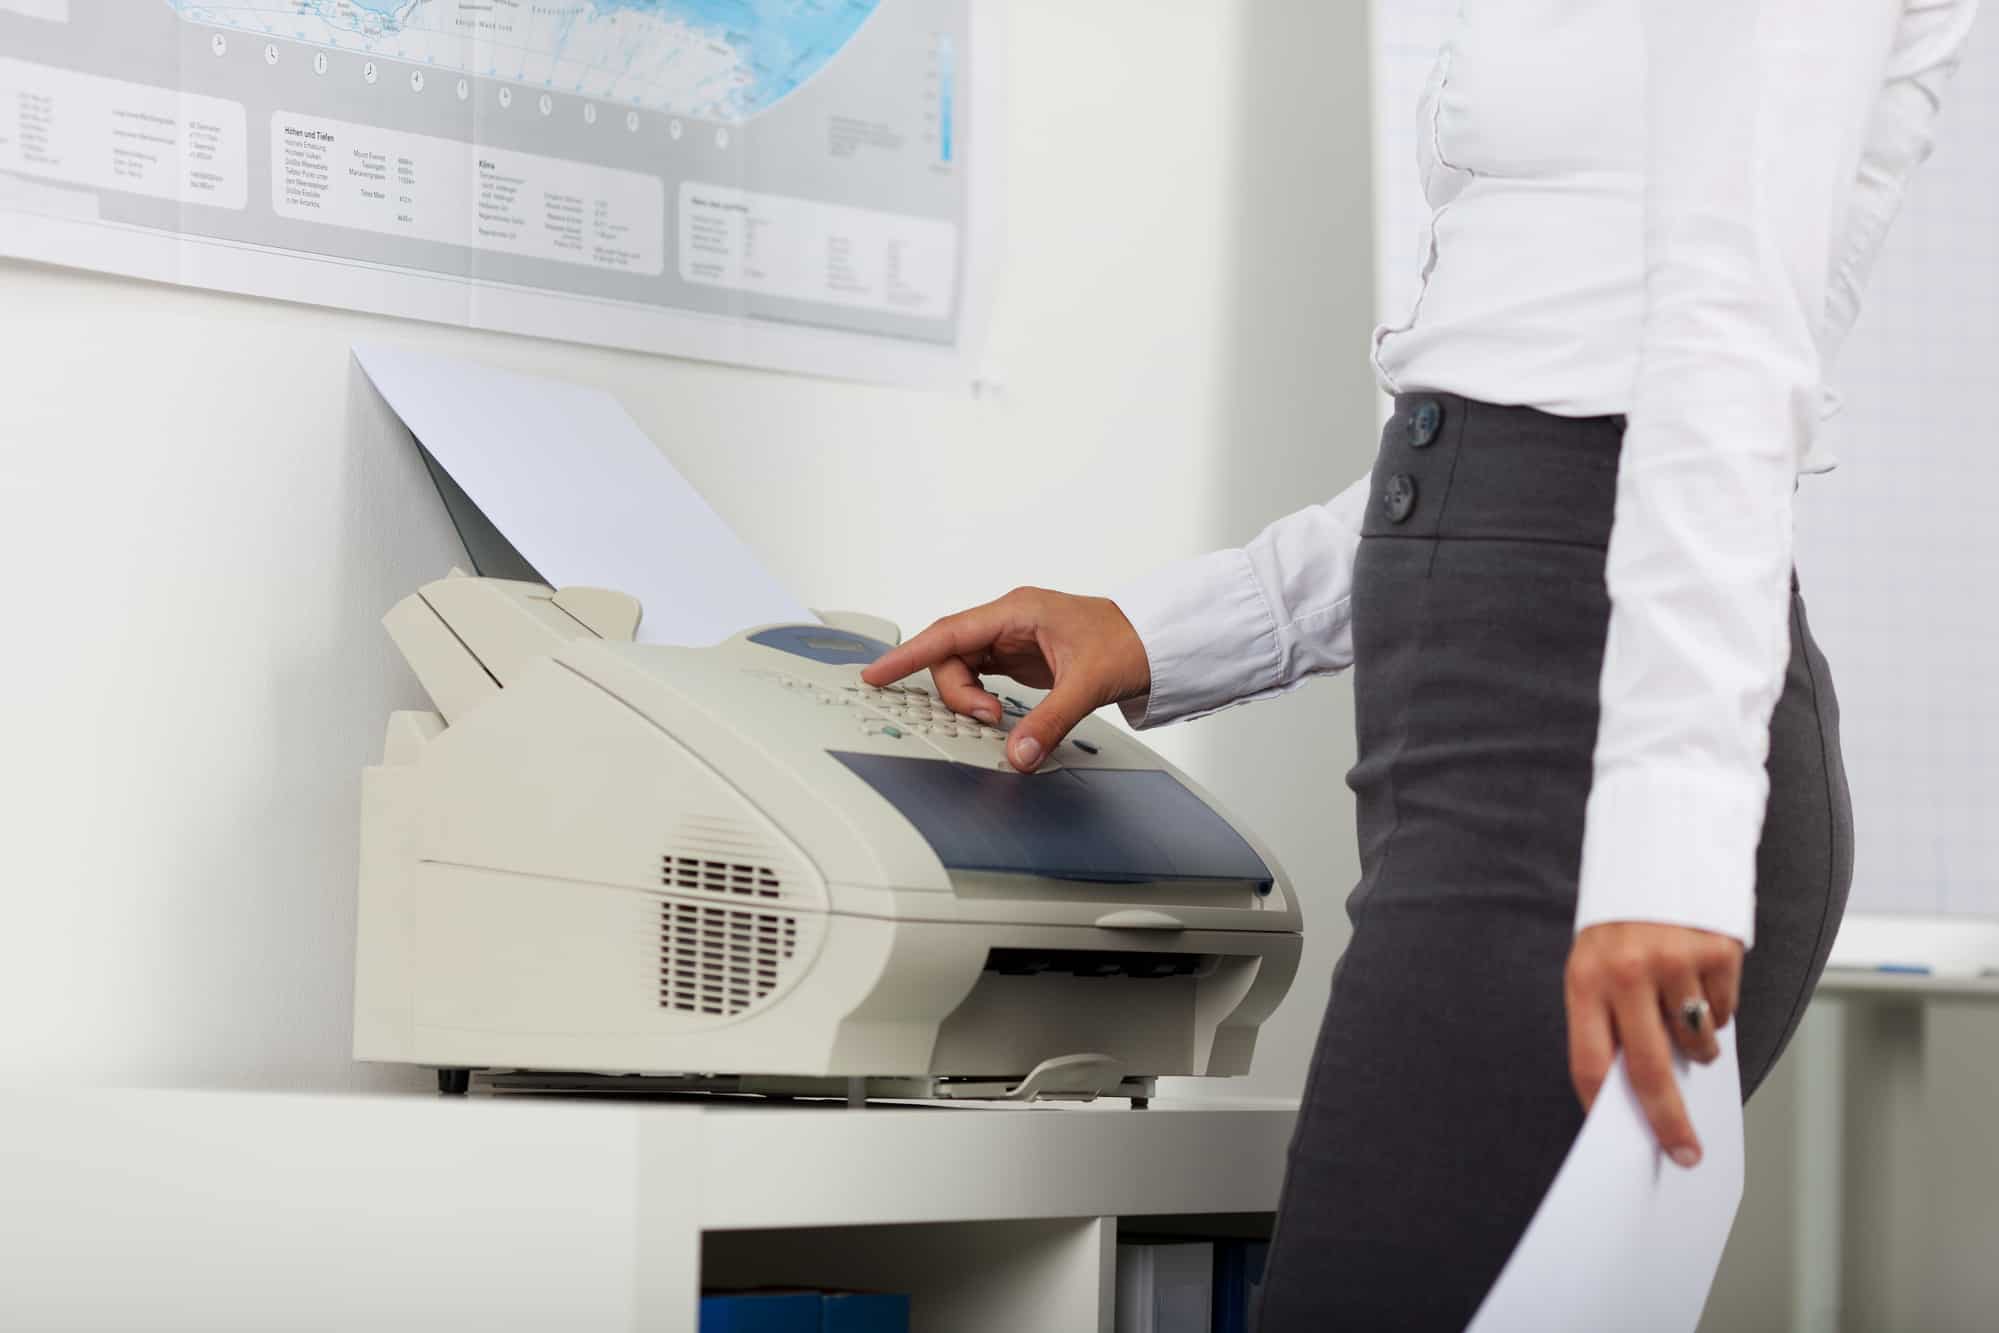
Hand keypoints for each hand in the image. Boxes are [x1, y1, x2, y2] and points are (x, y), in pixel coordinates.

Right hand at [860, 587, 1150, 771]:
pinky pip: (981, 675)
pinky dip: (979, 697)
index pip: (947, 633)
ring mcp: (1013, 638)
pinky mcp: (1021, 657)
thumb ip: (1048, 722)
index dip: (907, 654)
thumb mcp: (1087, 684)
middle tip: (986, 718)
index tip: (876, 673)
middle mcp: (1009, 620)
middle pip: (950, 654)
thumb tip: (1018, 755)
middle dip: (956, 691)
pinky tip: (993, 713)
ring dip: (968, 697)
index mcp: (1017, 611)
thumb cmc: (1129, 643)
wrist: (1158, 642)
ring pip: (964, 666)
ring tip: (995, 718)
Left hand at [1564, 922, 1742, 1166]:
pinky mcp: (1717, 952)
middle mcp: (1627, 973)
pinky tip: (1700, 980)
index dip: (1602, 1106)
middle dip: (1669, 1122)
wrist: (1659, 852)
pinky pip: (1724, 1013)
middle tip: (1686, 1154)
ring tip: (1683, 1014)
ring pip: (1697, 1044)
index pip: (1588, 1062)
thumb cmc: (1621, 927)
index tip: (1621, 1141)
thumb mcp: (1596, 965)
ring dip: (1697, 1048)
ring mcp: (1674, 962)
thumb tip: (1643, 1093)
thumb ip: (1611, 1020)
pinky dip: (1717, 1010)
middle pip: (1649, 1071)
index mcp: (1585, 980)